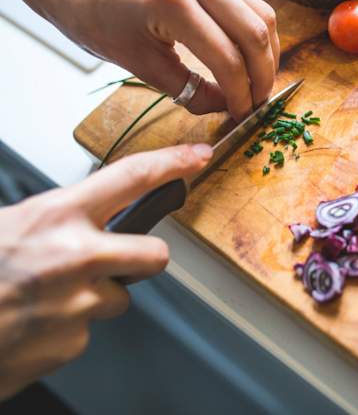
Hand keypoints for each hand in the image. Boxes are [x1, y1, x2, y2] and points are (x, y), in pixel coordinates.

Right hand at [0, 143, 211, 399]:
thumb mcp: (8, 225)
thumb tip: (81, 216)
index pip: (130, 177)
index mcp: (56, 216)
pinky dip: (64, 331)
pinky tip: (32, 325)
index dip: (170, 163)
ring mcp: (79, 303)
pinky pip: (85, 332)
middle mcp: (77, 256)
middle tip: (117, 263)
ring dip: (89, 300)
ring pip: (114, 299)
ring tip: (44, 299)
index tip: (197, 157)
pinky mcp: (74, 341)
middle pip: (154, 255)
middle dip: (143, 260)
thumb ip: (51, 219)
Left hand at [44, 0, 280, 120]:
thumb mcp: (136, 62)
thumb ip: (187, 88)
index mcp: (169, 1)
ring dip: (266, 52)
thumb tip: (225, 107)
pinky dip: (254, 30)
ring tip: (258, 81)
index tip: (243, 114)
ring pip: (261, 13)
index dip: (241, 92)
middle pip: (254, 32)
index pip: (226, 57)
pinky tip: (249, 54)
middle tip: (258, 101)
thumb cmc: (90, 15)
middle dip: (263, 74)